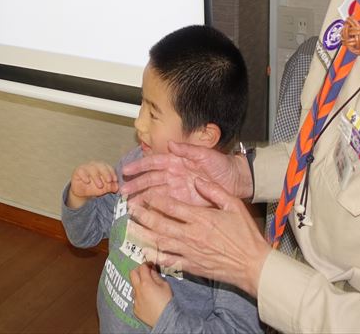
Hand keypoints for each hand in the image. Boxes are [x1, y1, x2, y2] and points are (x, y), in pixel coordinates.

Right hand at [67, 161, 118, 207]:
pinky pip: (81, 171)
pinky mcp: (78, 171)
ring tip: (100, 185)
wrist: (82, 192)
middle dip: (106, 173)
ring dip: (96, 176)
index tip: (115, 180)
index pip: (108, 167)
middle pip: (101, 165)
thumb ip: (111, 187)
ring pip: (91, 168)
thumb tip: (117, 187)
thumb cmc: (94, 187)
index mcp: (102, 167)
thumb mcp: (104, 188)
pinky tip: (87, 181)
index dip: (112, 172)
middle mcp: (94, 165)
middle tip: (109, 181)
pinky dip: (84, 176)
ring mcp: (86, 167)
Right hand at [121, 140, 251, 207]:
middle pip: (150, 180)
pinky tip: (145, 215)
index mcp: (176, 161)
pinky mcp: (183, 203)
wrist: (236, 181)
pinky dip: (155, 210)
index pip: (154, 162)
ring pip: (155, 194)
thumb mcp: (205, 154)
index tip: (126, 171)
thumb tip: (170, 144)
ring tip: (130, 206)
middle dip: (136, 185)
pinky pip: (166, 206)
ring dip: (142, 199)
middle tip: (123, 193)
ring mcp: (177, 190)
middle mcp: (173, 175)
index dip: (139, 166)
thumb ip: (188, 150)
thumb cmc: (221, 164)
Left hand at [127, 177, 269, 297]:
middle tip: (130, 208)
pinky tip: (144, 252)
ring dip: (143, 234)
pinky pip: (169, 261)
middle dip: (143, 215)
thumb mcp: (234, 205)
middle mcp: (191, 235)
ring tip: (130, 228)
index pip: (171, 206)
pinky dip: (155, 256)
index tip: (144, 194)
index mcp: (201, 218)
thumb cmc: (245, 234)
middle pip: (160, 224)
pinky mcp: (191, 266)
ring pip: (160, 243)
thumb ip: (214, 190)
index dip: (154, 200)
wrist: (253, 265)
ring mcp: (190, 252)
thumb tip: (197, 179)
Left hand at [130, 263, 172, 326]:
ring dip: (139, 285)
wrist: (166, 319)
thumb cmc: (167, 301)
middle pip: (132, 274)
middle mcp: (138, 290)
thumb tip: (151, 269)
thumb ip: (156, 276)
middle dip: (138, 271)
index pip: (142, 267)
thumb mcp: (165, 285)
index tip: (150, 265)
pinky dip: (140, 297)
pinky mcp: (135, 308)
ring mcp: (135, 300)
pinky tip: (148, 301)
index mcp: (146, 283)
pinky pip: (136, 299)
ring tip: (148, 290)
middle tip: (145, 273)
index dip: (146, 264)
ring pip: (134, 287)